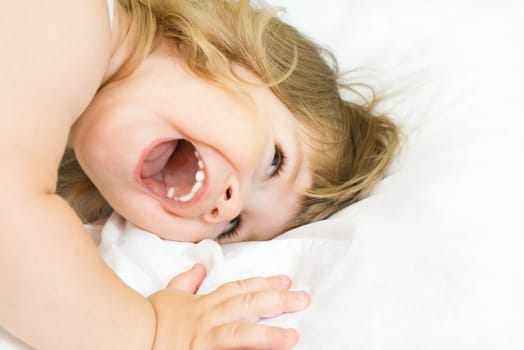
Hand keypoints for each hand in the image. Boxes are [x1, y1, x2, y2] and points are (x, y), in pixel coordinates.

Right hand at [148, 264, 308, 349]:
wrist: (131, 338)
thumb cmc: (151, 318)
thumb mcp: (169, 294)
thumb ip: (187, 280)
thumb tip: (201, 266)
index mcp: (205, 304)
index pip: (239, 289)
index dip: (264, 284)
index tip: (285, 281)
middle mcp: (209, 319)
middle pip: (247, 306)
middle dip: (276, 301)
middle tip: (303, 298)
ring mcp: (206, 341)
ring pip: (240, 336)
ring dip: (268, 335)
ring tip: (293, 336)